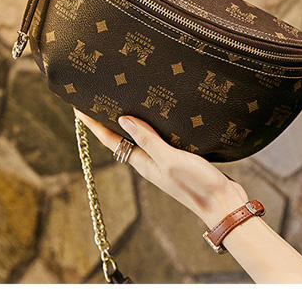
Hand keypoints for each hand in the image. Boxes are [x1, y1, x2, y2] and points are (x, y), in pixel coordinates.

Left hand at [74, 108, 248, 226]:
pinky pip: (157, 138)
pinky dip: (150, 125)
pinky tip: (156, 116)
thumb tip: (122, 119)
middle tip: (96, 98)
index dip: (93, 123)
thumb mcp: (169, 159)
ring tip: (120, 102)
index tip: (78, 107)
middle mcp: (148, 161)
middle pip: (121, 137)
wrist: (223, 204)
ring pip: (139, 136)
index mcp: (142, 162)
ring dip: (128, 121)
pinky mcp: (177, 158)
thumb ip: (147, 139)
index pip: (110, 139)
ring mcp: (162, 160)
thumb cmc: (196, 184)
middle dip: (107, 119)